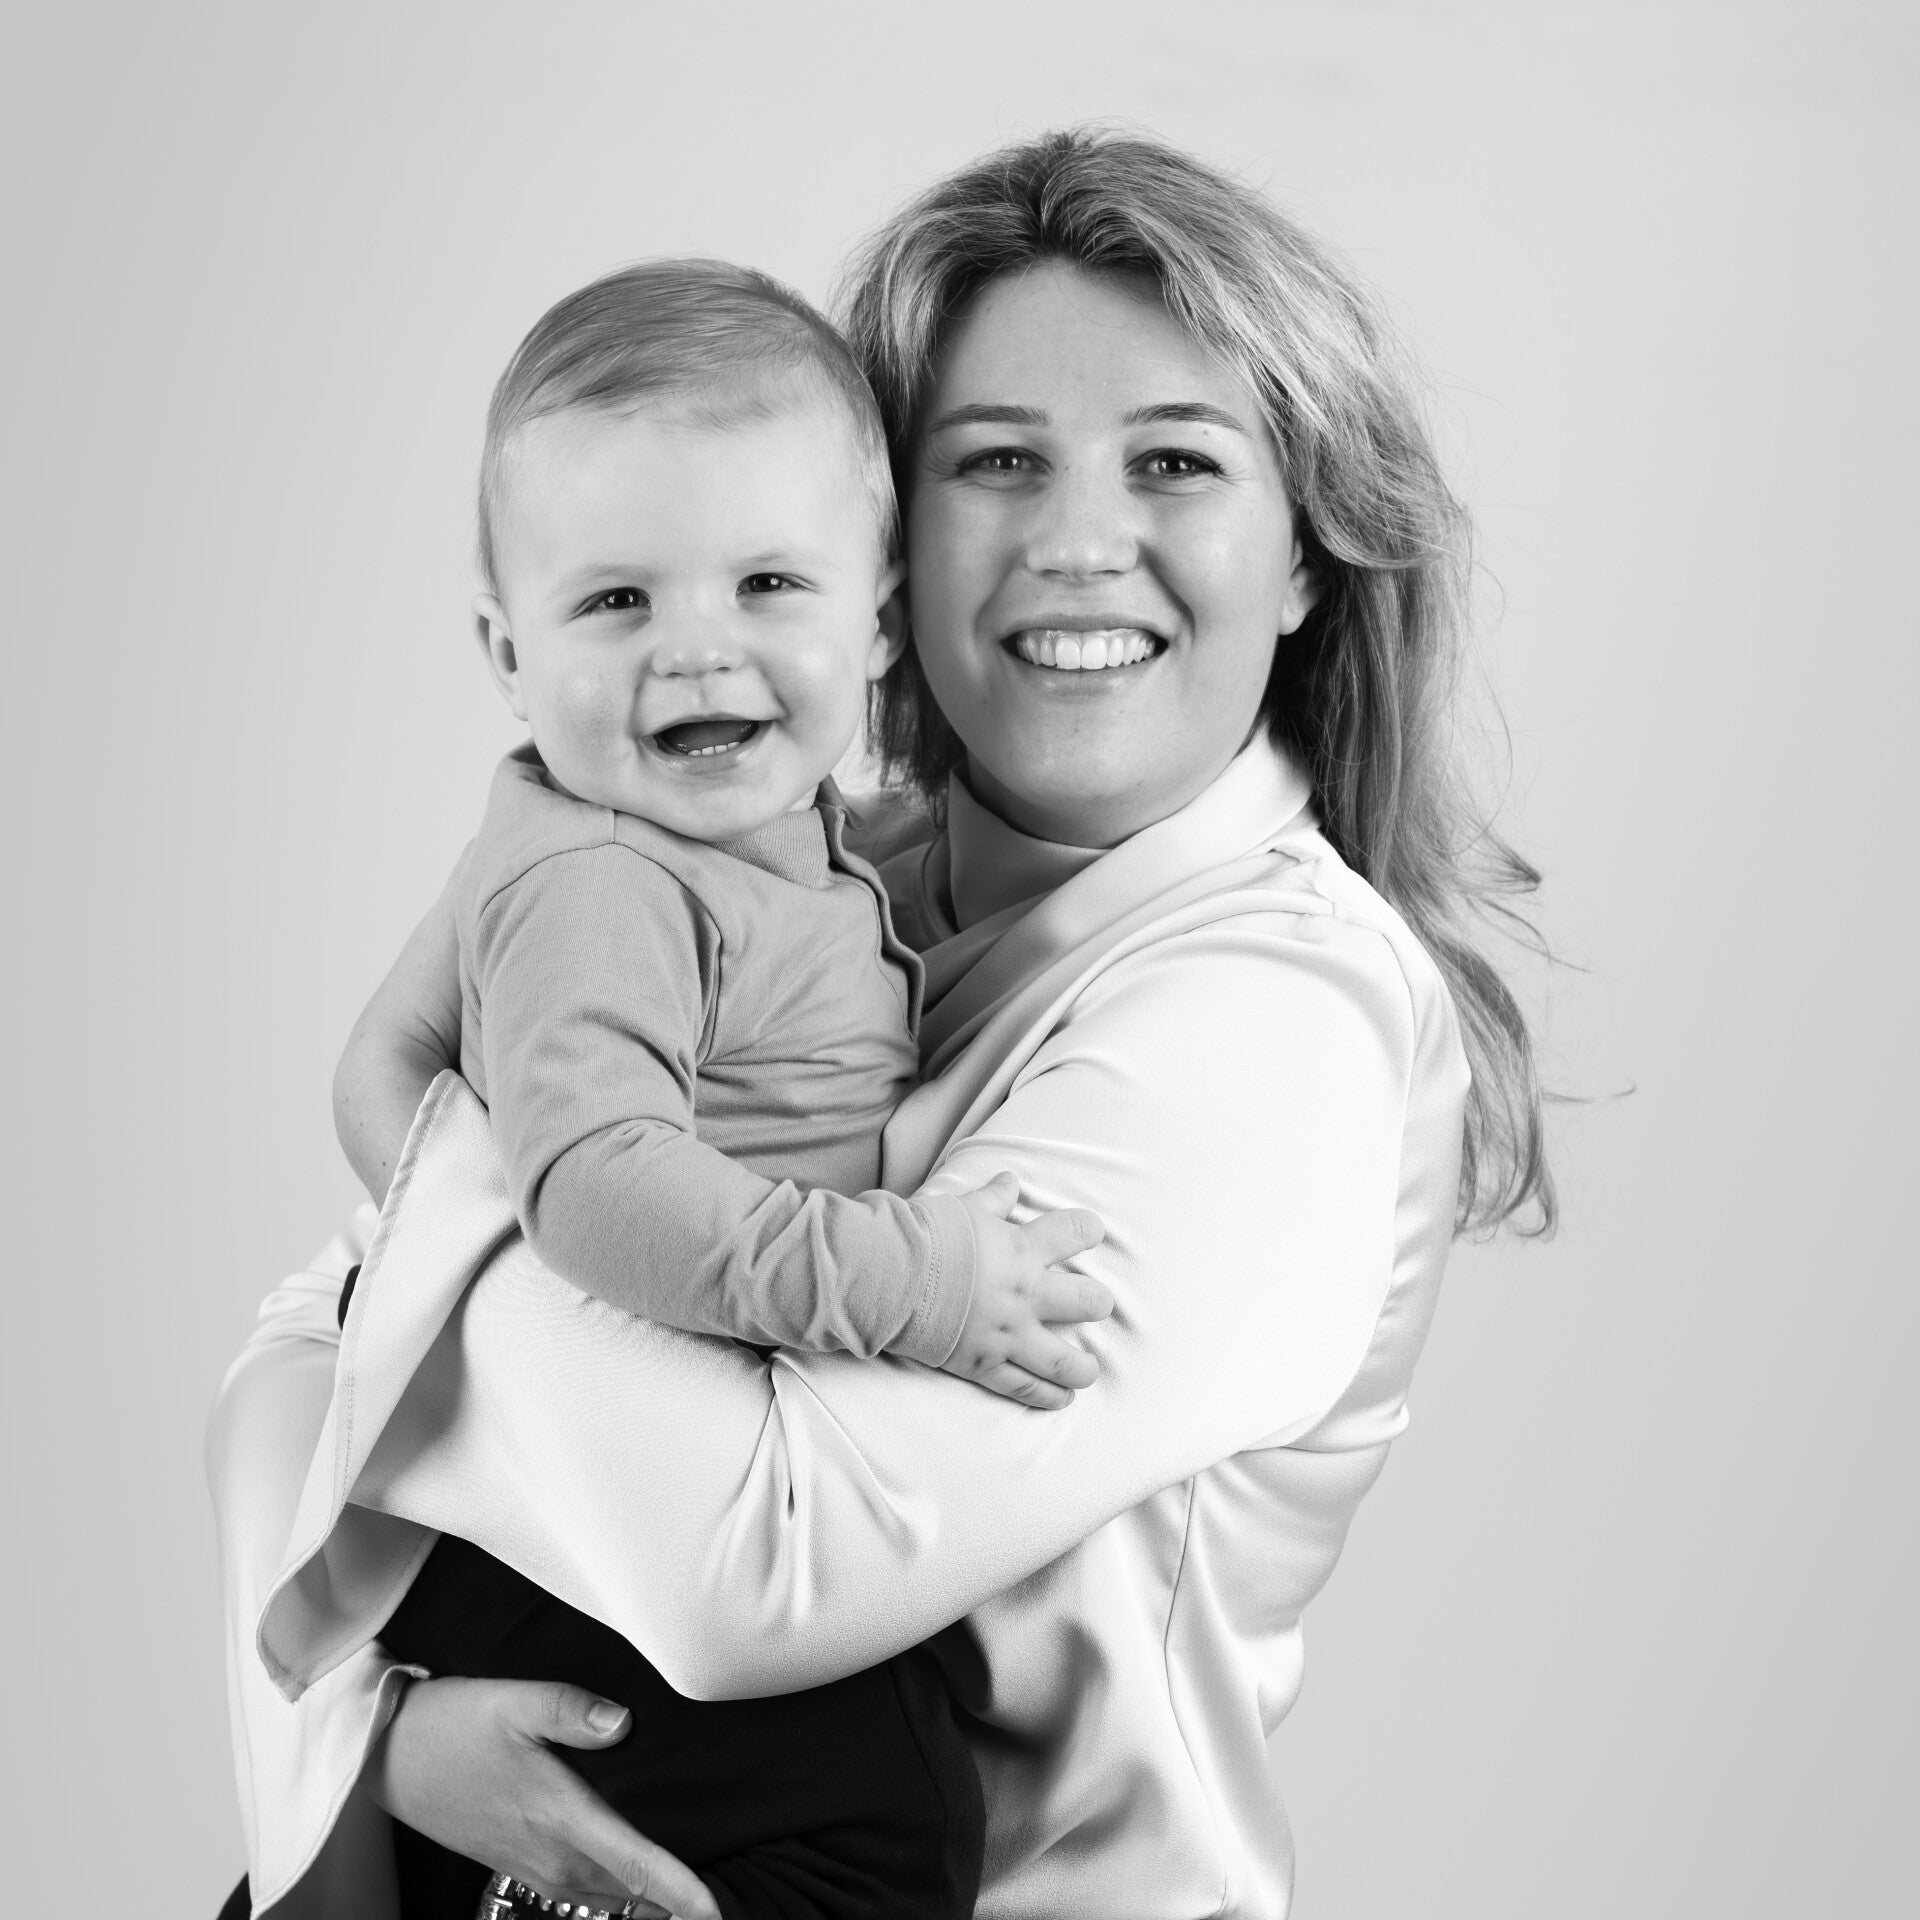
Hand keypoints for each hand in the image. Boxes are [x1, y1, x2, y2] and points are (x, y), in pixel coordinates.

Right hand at [372, 1675, 721, 1919]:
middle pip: (632, 1892)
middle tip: (719, 1902)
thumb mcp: (513, 1700)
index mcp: (560, 1816)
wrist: (388, 1756)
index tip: (717, 1911)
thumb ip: (572, 1710)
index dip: (683, 1892)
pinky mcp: (520, 1862)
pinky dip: (620, 1890)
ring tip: (691, 1895)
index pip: (636, 1865)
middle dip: (677, 1899)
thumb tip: (622, 1723)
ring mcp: (534, 1865)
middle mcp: (553, 1854)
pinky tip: (638, 1879)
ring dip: (649, 1898)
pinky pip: (585, 1888)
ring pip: (609, 1894)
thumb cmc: (452, 1724)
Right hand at [944, 1172, 1109, 1408]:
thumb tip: (1010, 1180)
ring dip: (1083, 1366)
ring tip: (1089, 1369)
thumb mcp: (961, 1208)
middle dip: (1097, 1302)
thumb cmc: (923, 1236)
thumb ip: (993, 1199)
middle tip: (1096, 1304)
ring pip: (1064, 1360)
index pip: (1074, 1232)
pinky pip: (1024, 1387)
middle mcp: (1024, 1294)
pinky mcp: (984, 1364)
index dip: (1088, 1229)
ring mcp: (1007, 1334)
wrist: (886, 1276)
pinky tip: (1062, 1398)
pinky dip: (1047, 1396)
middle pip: (1088, 1302)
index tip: (1091, 1232)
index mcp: (1021, 1249)